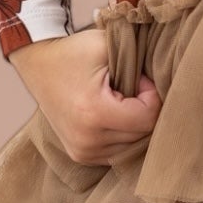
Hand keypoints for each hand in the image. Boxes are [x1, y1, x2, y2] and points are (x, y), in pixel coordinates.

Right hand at [8, 27, 162, 164]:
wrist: (38, 64)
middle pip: (143, 135)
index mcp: (94, 113)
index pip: (148, 118)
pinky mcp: (80, 156)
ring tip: (120, 101)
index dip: (152, 95)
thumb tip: (163, 87)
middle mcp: (87, 140)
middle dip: (145, 110)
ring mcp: (82, 152)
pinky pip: (118, 152)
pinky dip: (123, 135)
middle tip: (131, 87)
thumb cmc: (74, 52)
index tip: (139, 78)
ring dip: (135, 124)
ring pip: (133, 147)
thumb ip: (139, 64)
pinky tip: (112, 115)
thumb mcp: (107, 46)